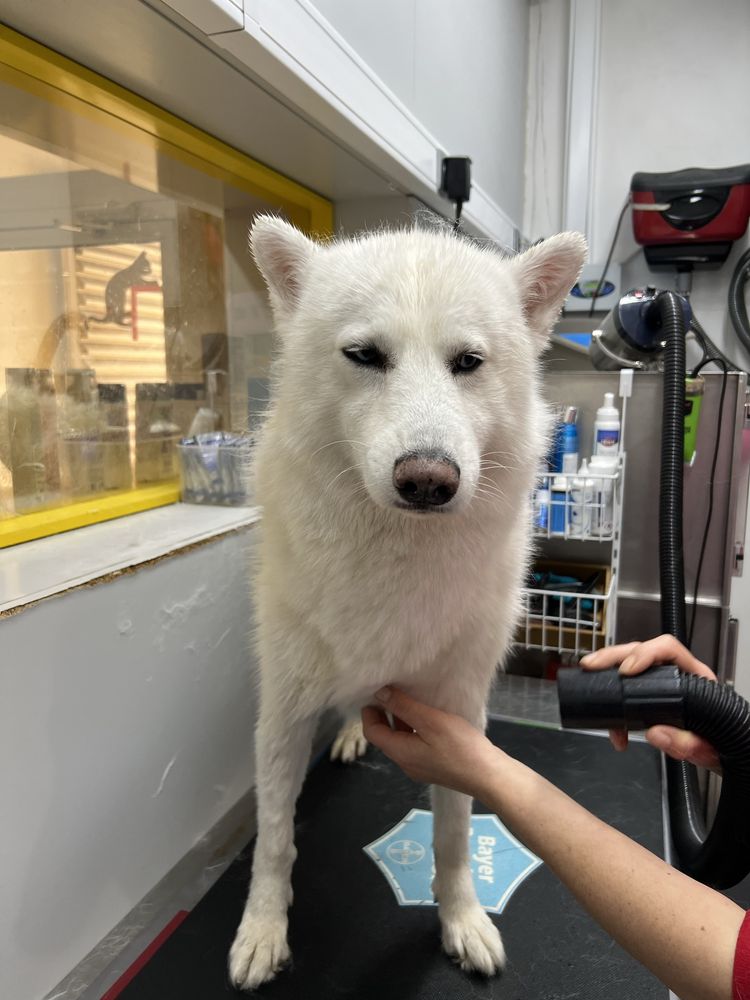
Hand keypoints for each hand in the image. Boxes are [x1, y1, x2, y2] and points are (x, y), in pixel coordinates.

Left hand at [361, 687, 501, 800]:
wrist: (488, 776)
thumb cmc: (459, 746)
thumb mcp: (430, 721)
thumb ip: (404, 707)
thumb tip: (380, 694)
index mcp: (400, 753)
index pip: (373, 733)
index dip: (369, 713)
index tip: (375, 693)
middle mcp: (406, 763)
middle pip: (386, 738)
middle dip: (385, 715)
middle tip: (391, 693)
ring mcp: (420, 768)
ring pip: (401, 742)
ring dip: (401, 722)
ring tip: (410, 700)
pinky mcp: (434, 767)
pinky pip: (415, 746)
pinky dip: (414, 730)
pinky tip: (428, 718)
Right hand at [580, 634, 720, 773]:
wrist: (719, 756)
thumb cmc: (720, 746)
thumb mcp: (711, 750)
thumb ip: (690, 744)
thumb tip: (656, 733)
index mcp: (696, 678)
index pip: (669, 649)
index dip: (645, 654)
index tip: (628, 670)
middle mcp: (676, 676)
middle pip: (640, 652)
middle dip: (613, 656)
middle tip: (592, 666)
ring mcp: (660, 686)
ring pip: (628, 666)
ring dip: (606, 672)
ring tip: (589, 678)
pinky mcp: (648, 700)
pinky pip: (624, 691)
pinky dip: (611, 704)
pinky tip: (611, 726)